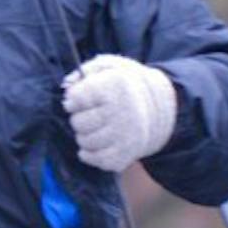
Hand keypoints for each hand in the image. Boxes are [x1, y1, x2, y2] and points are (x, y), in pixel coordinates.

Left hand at [63, 54, 177, 172]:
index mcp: (117, 86)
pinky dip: (91, 153)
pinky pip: (96, 160)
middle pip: (78, 122)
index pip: (76, 98)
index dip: (73, 99)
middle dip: (79, 118)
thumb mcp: (108, 67)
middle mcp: (123, 112)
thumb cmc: (124, 85)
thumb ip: (83, 73)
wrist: (160, 106)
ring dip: (85, 135)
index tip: (79, 98)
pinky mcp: (127, 155)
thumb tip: (66, 87)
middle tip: (91, 114)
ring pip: (84, 142)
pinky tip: (99, 142)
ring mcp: (126, 136)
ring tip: (98, 127)